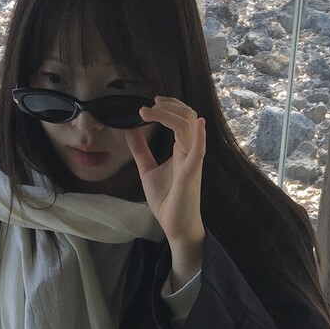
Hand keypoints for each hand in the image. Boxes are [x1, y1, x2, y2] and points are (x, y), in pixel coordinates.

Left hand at [126, 96, 206, 284]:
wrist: (175, 226)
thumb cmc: (167, 200)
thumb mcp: (147, 170)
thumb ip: (140, 150)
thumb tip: (130, 129)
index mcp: (181, 149)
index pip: (181, 119)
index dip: (168, 107)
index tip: (150, 103)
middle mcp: (189, 151)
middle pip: (187, 117)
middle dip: (169, 106)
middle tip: (149, 103)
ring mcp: (192, 161)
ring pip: (189, 128)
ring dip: (170, 115)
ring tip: (149, 111)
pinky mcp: (191, 175)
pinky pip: (199, 153)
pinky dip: (199, 137)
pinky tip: (198, 124)